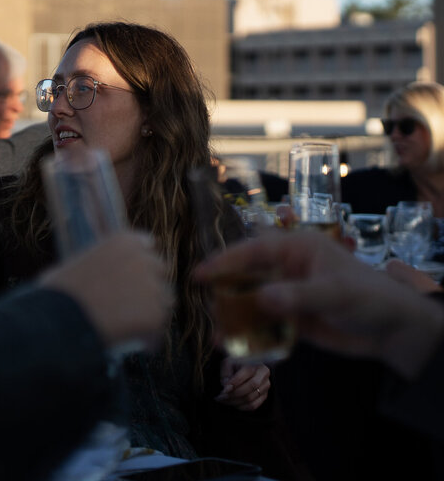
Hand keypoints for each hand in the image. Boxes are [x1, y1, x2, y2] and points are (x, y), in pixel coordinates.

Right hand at [41, 232, 172, 350]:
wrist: (59, 318)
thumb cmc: (58, 293)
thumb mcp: (75, 264)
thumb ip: (98, 263)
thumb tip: (99, 275)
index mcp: (123, 241)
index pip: (146, 244)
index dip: (141, 261)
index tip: (136, 274)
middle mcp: (142, 259)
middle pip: (160, 271)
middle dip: (151, 284)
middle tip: (137, 303)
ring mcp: (151, 287)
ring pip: (164, 300)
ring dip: (153, 310)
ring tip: (138, 327)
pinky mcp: (155, 314)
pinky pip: (159, 326)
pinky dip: (151, 336)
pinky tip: (139, 344)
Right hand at [197, 231, 443, 378]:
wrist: (395, 332)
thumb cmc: (370, 297)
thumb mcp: (336, 293)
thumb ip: (298, 296)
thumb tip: (262, 299)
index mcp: (296, 248)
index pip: (253, 250)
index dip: (225, 261)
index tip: (200, 274)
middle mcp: (287, 268)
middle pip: (246, 276)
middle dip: (225, 293)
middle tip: (207, 310)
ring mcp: (288, 294)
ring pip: (252, 302)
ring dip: (235, 318)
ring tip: (219, 336)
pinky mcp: (292, 319)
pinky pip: (264, 325)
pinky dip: (250, 335)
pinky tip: (235, 348)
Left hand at [215, 359, 269, 410]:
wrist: (244, 367)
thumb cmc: (234, 365)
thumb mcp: (228, 363)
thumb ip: (226, 373)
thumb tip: (226, 387)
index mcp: (256, 363)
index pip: (246, 373)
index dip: (234, 383)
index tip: (224, 390)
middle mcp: (264, 375)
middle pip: (250, 387)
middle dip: (233, 394)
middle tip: (221, 397)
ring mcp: (266, 386)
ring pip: (251, 398)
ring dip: (235, 402)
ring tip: (224, 400)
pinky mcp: (264, 396)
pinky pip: (253, 406)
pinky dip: (241, 407)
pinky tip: (232, 403)